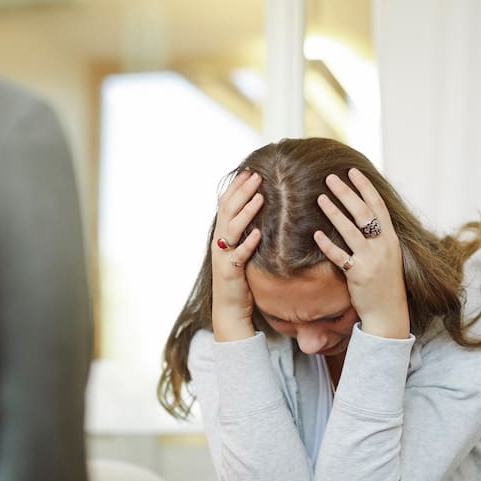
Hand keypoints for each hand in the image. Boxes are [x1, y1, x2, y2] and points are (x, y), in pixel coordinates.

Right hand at [212, 170, 263, 341]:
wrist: (229, 310)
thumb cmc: (240, 280)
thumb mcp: (241, 251)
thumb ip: (246, 233)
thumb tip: (262, 213)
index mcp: (221, 234)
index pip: (226, 204)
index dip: (236, 187)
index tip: (249, 170)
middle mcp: (219, 242)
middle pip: (228, 210)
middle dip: (242, 191)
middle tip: (257, 175)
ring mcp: (223, 257)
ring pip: (232, 228)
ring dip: (246, 211)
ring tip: (260, 196)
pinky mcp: (230, 272)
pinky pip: (239, 255)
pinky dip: (248, 243)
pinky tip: (259, 234)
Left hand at [314, 168, 409, 338]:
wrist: (388, 313)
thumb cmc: (385, 283)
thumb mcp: (388, 255)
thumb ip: (377, 235)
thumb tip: (363, 214)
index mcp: (391, 238)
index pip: (378, 205)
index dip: (365, 187)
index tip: (352, 171)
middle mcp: (383, 246)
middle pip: (363, 212)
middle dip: (346, 193)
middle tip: (330, 178)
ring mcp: (371, 260)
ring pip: (350, 230)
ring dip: (334, 212)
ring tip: (319, 197)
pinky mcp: (358, 275)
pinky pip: (340, 256)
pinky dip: (328, 244)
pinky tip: (315, 234)